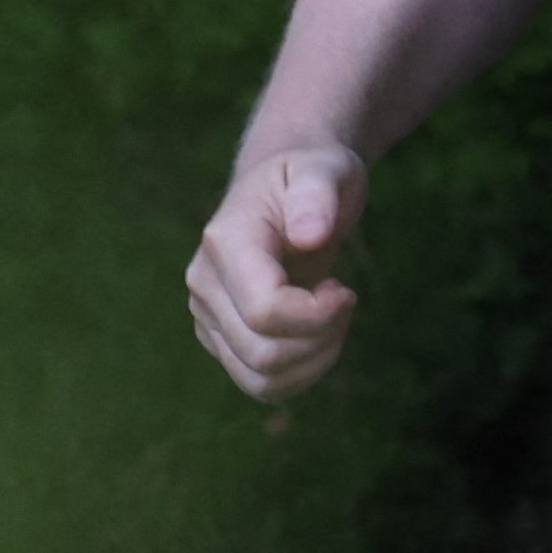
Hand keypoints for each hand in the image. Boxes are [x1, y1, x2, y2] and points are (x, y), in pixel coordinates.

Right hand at [185, 140, 368, 403]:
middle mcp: (205, 284)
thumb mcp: (326, 169)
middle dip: (322, 338)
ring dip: (314, 362)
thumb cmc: (312, 175)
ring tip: (333, 318)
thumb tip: (309, 236)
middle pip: (263, 352)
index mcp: (226, 241)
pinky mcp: (221, 337)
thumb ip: (317, 195)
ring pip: (260, 379)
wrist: (289, 188)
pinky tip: (319, 336)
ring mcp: (208, 315)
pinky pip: (259, 383)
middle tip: (345, 300)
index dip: (317, 316)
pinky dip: (300, 373)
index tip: (346, 291)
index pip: (265, 311)